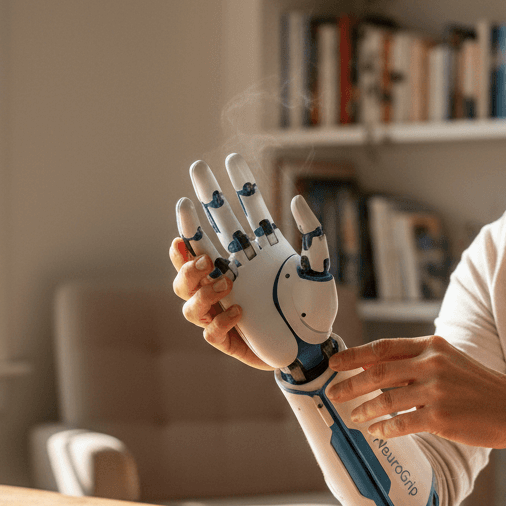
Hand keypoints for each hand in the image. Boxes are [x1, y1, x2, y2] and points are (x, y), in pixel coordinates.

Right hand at [169, 237, 269, 370]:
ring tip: (227, 285)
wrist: (286, 338)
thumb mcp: (266, 274)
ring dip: (205, 295)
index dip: (179, 254)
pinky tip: (238, 312)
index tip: (179, 241)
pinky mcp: (223, 342)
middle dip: (189, 272)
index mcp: (211, 281)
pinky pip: (211, 334)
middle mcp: (206, 302)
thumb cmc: (272, 300)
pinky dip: (221, 322)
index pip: (187, 265)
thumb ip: (259, 257)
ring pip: (190, 310)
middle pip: (181, 286)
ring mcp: (212, 323)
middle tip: (207, 262)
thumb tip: (262, 230)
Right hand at [172, 153, 338, 375]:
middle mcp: (232, 274)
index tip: (229, 159)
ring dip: (195, 276)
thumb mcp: (320, 270)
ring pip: (185, 287)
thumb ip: (313, 236)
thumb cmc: (315, 308)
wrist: (315, 346)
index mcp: (254, 253)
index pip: (239, 214)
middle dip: (190, 219)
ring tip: (219, 275)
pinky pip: (210, 328)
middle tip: (187, 201)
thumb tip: (297, 200)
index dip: (233, 187)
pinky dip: (222, 318)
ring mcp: (223, 304)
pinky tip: (241, 311)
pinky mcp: (226, 335)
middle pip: (199, 243)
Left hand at [325, 334, 505, 448]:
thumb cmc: (479, 387)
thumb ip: (416, 361)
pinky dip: (384, 429)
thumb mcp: (449, 361)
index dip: (354, 356)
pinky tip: (377, 432)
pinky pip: (401, 424)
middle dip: (350, 385)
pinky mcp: (440, 417)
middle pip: (378, 372)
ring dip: (365, 410)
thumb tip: (374, 367)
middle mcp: (432, 364)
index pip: (383, 347)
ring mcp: (436, 391)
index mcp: (432, 346)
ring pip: (386, 399)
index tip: (335, 364)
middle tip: (334, 394)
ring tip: (354, 417)